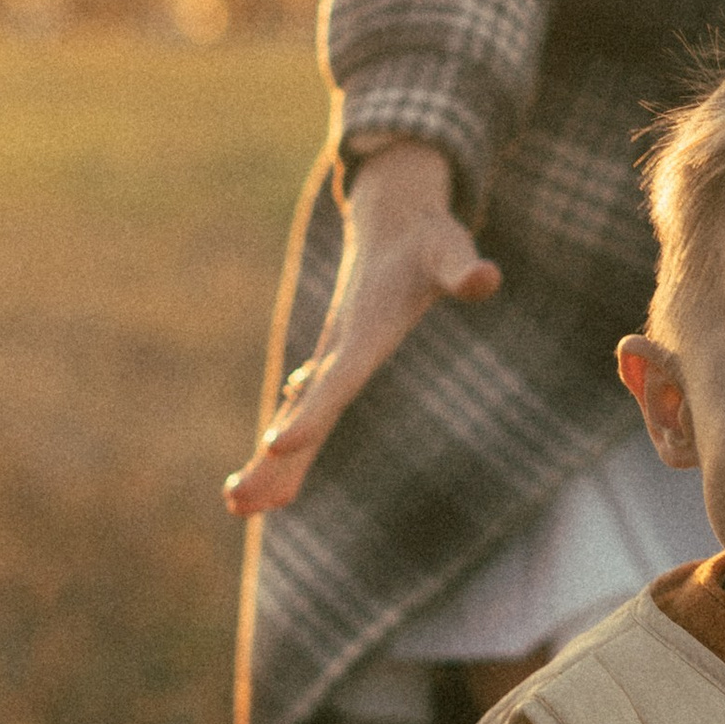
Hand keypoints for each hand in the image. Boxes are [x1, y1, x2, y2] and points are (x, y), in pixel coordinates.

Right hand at [224, 142, 500, 518]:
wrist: (392, 219)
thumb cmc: (428, 241)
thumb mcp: (448, 251)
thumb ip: (462, 269)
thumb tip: (485, 277)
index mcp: (362, 334)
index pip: (335, 383)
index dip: (311, 416)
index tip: (277, 447)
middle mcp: (339, 351)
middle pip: (303, 415)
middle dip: (273, 461)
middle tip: (239, 501)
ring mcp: (333, 358)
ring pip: (298, 418)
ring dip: (271, 464)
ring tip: (238, 504)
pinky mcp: (337, 363)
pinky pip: (308, 411)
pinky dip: (292, 442)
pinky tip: (274, 470)